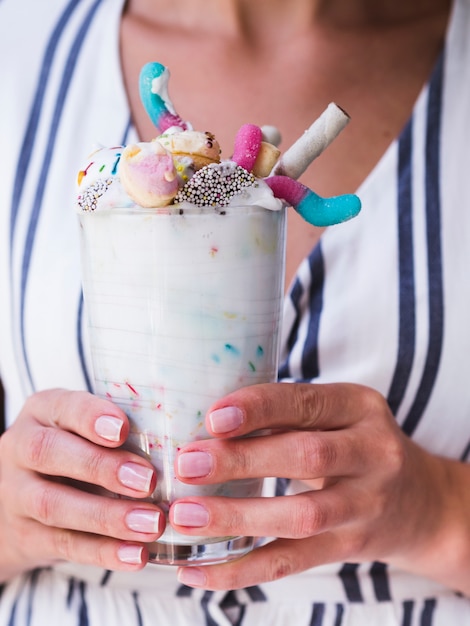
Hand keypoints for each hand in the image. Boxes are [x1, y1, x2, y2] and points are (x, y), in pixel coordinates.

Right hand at [0, 389, 163, 579]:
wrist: (19, 500)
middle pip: (50, 453)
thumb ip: (120, 427)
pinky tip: (137, 555)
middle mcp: (21, 447)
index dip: (90, 417)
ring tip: (153, 523)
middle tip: (147, 480)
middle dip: (101, 467)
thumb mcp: (84, 427)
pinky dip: (103, 552)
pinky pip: (63, 545)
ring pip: (55, 505)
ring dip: (108, 517)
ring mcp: (16, 494)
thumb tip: (187, 440)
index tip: (123, 429)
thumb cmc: (74, 450)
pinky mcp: (24, 536)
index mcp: (43, 411)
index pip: (62, 406)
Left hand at [173, 382, 467, 590]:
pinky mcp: (351, 546)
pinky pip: (294, 561)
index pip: (306, 401)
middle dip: (242, 460)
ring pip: (301, 515)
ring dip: (237, 518)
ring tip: (185, 518)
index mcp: (359, 406)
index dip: (259, 409)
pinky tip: (200, 570)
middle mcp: (371, 452)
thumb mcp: (337, 414)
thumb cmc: (355, 444)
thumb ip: (286, 413)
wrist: (420, 500)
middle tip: (188, 465)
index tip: (212, 418)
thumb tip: (203, 424)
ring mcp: (365, 503)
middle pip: (305, 456)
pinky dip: (243, 568)